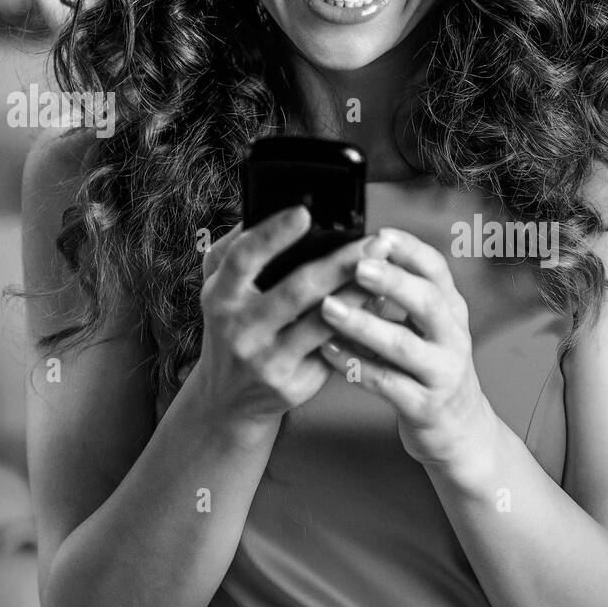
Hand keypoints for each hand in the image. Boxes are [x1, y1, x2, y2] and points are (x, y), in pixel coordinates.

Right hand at [189, 208, 391, 433]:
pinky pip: (333, 347)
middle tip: (374, 241)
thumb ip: (237, 249)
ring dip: (358, 292)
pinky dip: (358, 322)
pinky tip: (378, 302)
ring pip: (322, 320)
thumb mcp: (220, 289)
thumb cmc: (233, 327)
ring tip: (387, 269)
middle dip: (340, 263)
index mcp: (220, 295)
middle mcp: (239, 328)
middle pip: (296, 289)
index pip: (242, 258)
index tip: (304, 211)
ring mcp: (266, 358)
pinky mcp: (291, 383)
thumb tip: (269, 208)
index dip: (272, 234)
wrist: (230, 398)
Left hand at [317, 229, 495, 468]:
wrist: (459, 429)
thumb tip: (357, 254)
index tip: (379, 234)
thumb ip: (400, 295)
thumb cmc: (430, 367)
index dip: (410, 250)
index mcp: (452, 310)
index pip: (437, 270)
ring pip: (403, 346)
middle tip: (356, 266)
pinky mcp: (424, 406)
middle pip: (428, 302)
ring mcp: (442, 374)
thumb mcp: (427, 326)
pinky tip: (326, 351)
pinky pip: (385, 383)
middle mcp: (453, 338)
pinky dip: (354, 366)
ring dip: (363, 324)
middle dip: (391, 281)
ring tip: (327, 308)